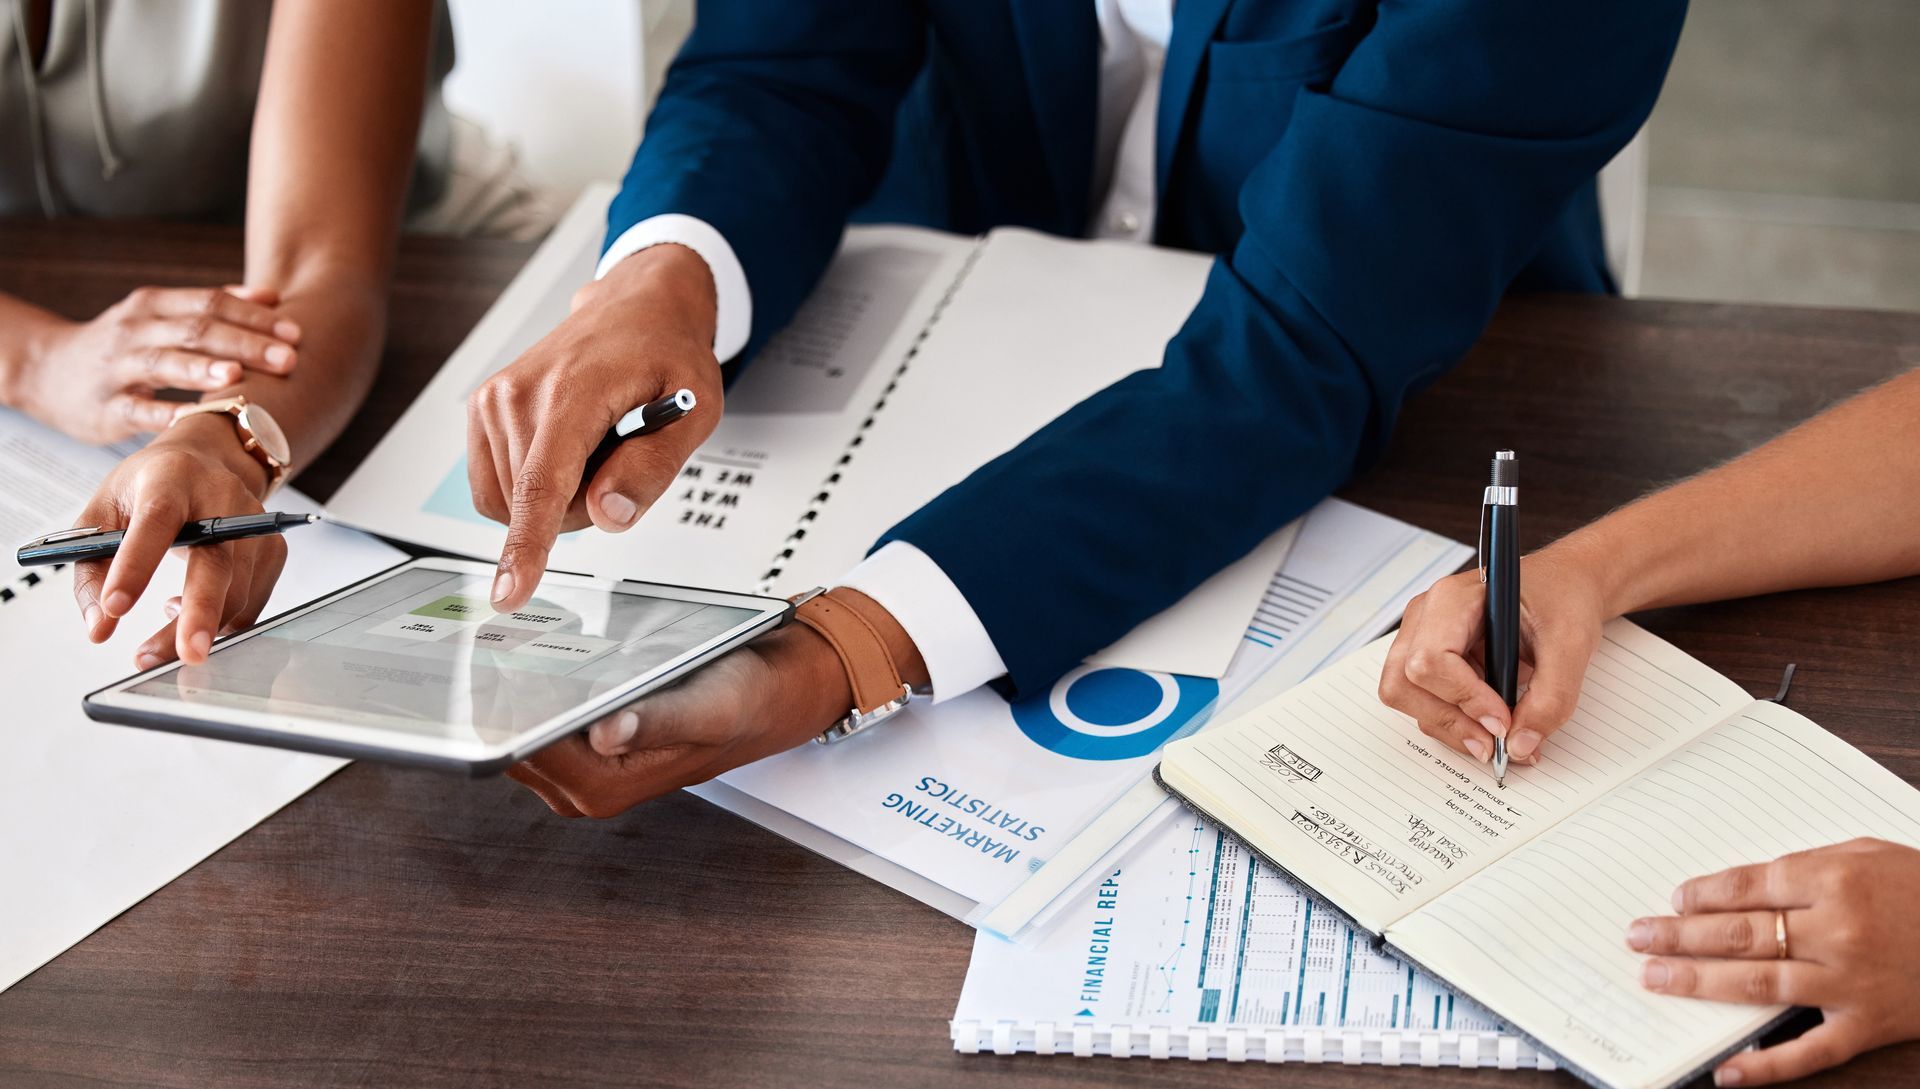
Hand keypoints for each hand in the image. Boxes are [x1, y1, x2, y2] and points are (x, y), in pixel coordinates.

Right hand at [5, 286, 297, 443]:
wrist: (46, 370)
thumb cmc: (122, 344)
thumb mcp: (159, 315)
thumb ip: (213, 305)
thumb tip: (273, 297)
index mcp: (154, 305)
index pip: (210, 303)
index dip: (254, 316)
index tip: (295, 332)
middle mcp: (136, 330)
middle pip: (196, 330)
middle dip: (245, 343)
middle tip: (289, 358)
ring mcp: (117, 368)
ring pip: (164, 362)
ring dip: (203, 368)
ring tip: (238, 375)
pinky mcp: (106, 407)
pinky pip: (139, 410)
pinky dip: (166, 414)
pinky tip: (194, 420)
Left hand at [71, 412, 285, 667]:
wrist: (207, 460)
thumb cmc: (148, 489)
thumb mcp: (104, 513)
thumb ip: (92, 569)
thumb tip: (99, 627)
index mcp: (171, 479)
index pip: (157, 521)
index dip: (136, 565)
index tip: (115, 607)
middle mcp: (222, 498)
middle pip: (216, 563)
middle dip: (200, 613)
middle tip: (185, 655)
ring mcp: (256, 524)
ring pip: (236, 592)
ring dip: (197, 630)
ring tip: (155, 649)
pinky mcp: (273, 549)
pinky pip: (251, 602)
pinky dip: (221, 622)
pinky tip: (187, 613)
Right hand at [468, 244, 721, 610]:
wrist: (637, 306)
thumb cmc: (669, 352)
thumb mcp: (695, 411)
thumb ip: (653, 467)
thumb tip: (609, 515)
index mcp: (572, 391)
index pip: (541, 485)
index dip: (526, 547)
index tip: (509, 592)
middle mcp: (519, 392)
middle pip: (533, 505)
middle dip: (579, 506)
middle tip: (620, 456)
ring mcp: (494, 400)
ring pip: (509, 501)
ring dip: (556, 496)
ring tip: (596, 444)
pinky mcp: (483, 409)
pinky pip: (497, 485)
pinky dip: (535, 483)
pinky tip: (569, 446)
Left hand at [506, 623, 850, 817]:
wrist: (767, 694)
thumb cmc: (743, 699)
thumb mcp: (708, 707)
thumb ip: (658, 722)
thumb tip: (606, 735)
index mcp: (606, 787)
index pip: (525, 749)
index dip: (503, 707)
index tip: (490, 662)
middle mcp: (587, 788)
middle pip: (512, 742)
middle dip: (499, 698)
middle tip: (494, 643)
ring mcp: (581, 770)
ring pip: (518, 731)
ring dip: (512, 692)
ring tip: (511, 645)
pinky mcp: (583, 748)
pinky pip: (537, 720)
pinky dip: (532, 689)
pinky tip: (538, 657)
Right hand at [1377, 546, 1609, 765]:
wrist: (1565, 584)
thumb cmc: (1562, 596)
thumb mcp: (1570, 644)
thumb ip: (1550, 698)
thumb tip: (1520, 745)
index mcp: (1454, 599)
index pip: (1431, 659)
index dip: (1464, 698)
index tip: (1503, 722)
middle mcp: (1427, 616)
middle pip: (1404, 683)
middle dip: (1449, 721)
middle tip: (1495, 745)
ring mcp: (1422, 638)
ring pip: (1408, 698)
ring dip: (1451, 726)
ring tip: (1500, 736)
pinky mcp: (1430, 660)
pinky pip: (1425, 701)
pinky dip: (1455, 722)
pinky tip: (1491, 722)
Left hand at [1628, 839, 1919, 1084]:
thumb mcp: (1867, 855)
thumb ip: (1805, 869)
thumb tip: (1739, 886)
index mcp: (1833, 879)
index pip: (1746, 888)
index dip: (1701, 896)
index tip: (1672, 901)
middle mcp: (1837, 930)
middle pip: (1738, 934)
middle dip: (1679, 935)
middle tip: (1637, 938)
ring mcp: (1851, 982)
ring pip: (1757, 983)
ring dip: (1698, 981)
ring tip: (1655, 977)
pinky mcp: (1871, 1025)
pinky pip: (1810, 1049)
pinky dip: (1767, 1065)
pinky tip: (1729, 1072)